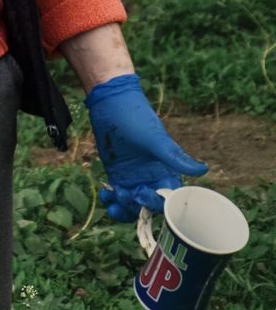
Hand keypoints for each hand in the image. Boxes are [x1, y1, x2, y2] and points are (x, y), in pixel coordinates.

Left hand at [85, 73, 207, 221]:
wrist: (110, 100)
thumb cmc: (135, 116)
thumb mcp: (155, 139)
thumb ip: (175, 157)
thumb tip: (204, 170)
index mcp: (164, 169)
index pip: (167, 198)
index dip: (157, 203)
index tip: (141, 195)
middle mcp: (150, 176)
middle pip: (148, 206)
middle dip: (136, 208)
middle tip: (123, 194)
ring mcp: (133, 175)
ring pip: (132, 204)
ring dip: (123, 209)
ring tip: (112, 199)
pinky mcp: (117, 172)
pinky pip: (117, 195)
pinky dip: (112, 200)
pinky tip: (105, 195)